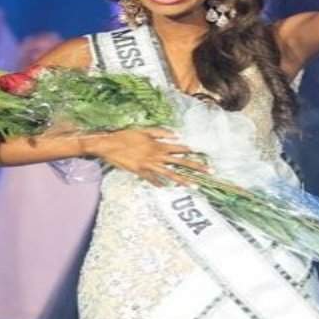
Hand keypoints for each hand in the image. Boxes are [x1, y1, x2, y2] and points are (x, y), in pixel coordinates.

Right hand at [90, 128, 207, 186]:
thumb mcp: (144, 130)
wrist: (109, 145)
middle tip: (209, 172)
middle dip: (196, 167)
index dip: (191, 150)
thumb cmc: (125, 135)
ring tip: (194, 186)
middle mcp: (156, 156)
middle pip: (180, 163)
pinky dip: (159, 184)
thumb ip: (161, 132)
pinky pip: (153, 180)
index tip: (203, 153)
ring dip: (183, 181)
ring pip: (170, 174)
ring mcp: (149, 166)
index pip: (179, 148)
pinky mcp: (141, 173)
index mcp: (158, 145)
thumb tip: (176, 135)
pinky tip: (166, 188)